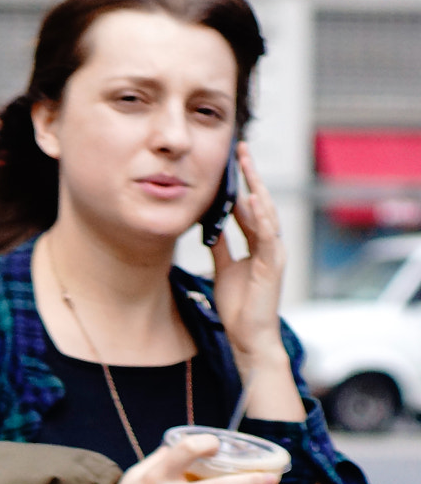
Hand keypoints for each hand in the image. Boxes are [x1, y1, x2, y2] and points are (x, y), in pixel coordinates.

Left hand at [210, 143, 286, 369]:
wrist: (248, 335)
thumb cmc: (239, 305)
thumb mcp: (224, 266)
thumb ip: (221, 245)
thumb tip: (210, 225)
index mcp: (257, 243)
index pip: (250, 206)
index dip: (242, 182)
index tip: (234, 160)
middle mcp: (269, 244)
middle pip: (260, 202)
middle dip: (251, 175)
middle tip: (241, 149)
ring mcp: (273, 253)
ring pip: (266, 213)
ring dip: (257, 187)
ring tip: (247, 164)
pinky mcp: (272, 266)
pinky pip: (266, 236)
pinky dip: (260, 217)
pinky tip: (252, 200)